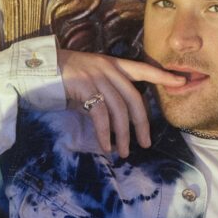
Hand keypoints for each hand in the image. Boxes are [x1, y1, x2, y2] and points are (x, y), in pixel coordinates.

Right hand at [57, 49, 185, 157]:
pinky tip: (106, 146)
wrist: (36, 69)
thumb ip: (104, 96)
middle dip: (142, 123)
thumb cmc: (63, 78)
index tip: (182, 81)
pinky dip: (105, 133)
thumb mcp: (89, 83)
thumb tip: (115, 122)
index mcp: (113, 65)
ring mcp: (96, 77)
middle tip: (146, 143)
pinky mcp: (84, 87)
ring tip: (123, 152)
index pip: (143, 69)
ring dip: (122, 134)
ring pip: (119, 109)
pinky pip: (100, 114)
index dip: (162, 75)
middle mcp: (108, 69)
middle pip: (134, 98)